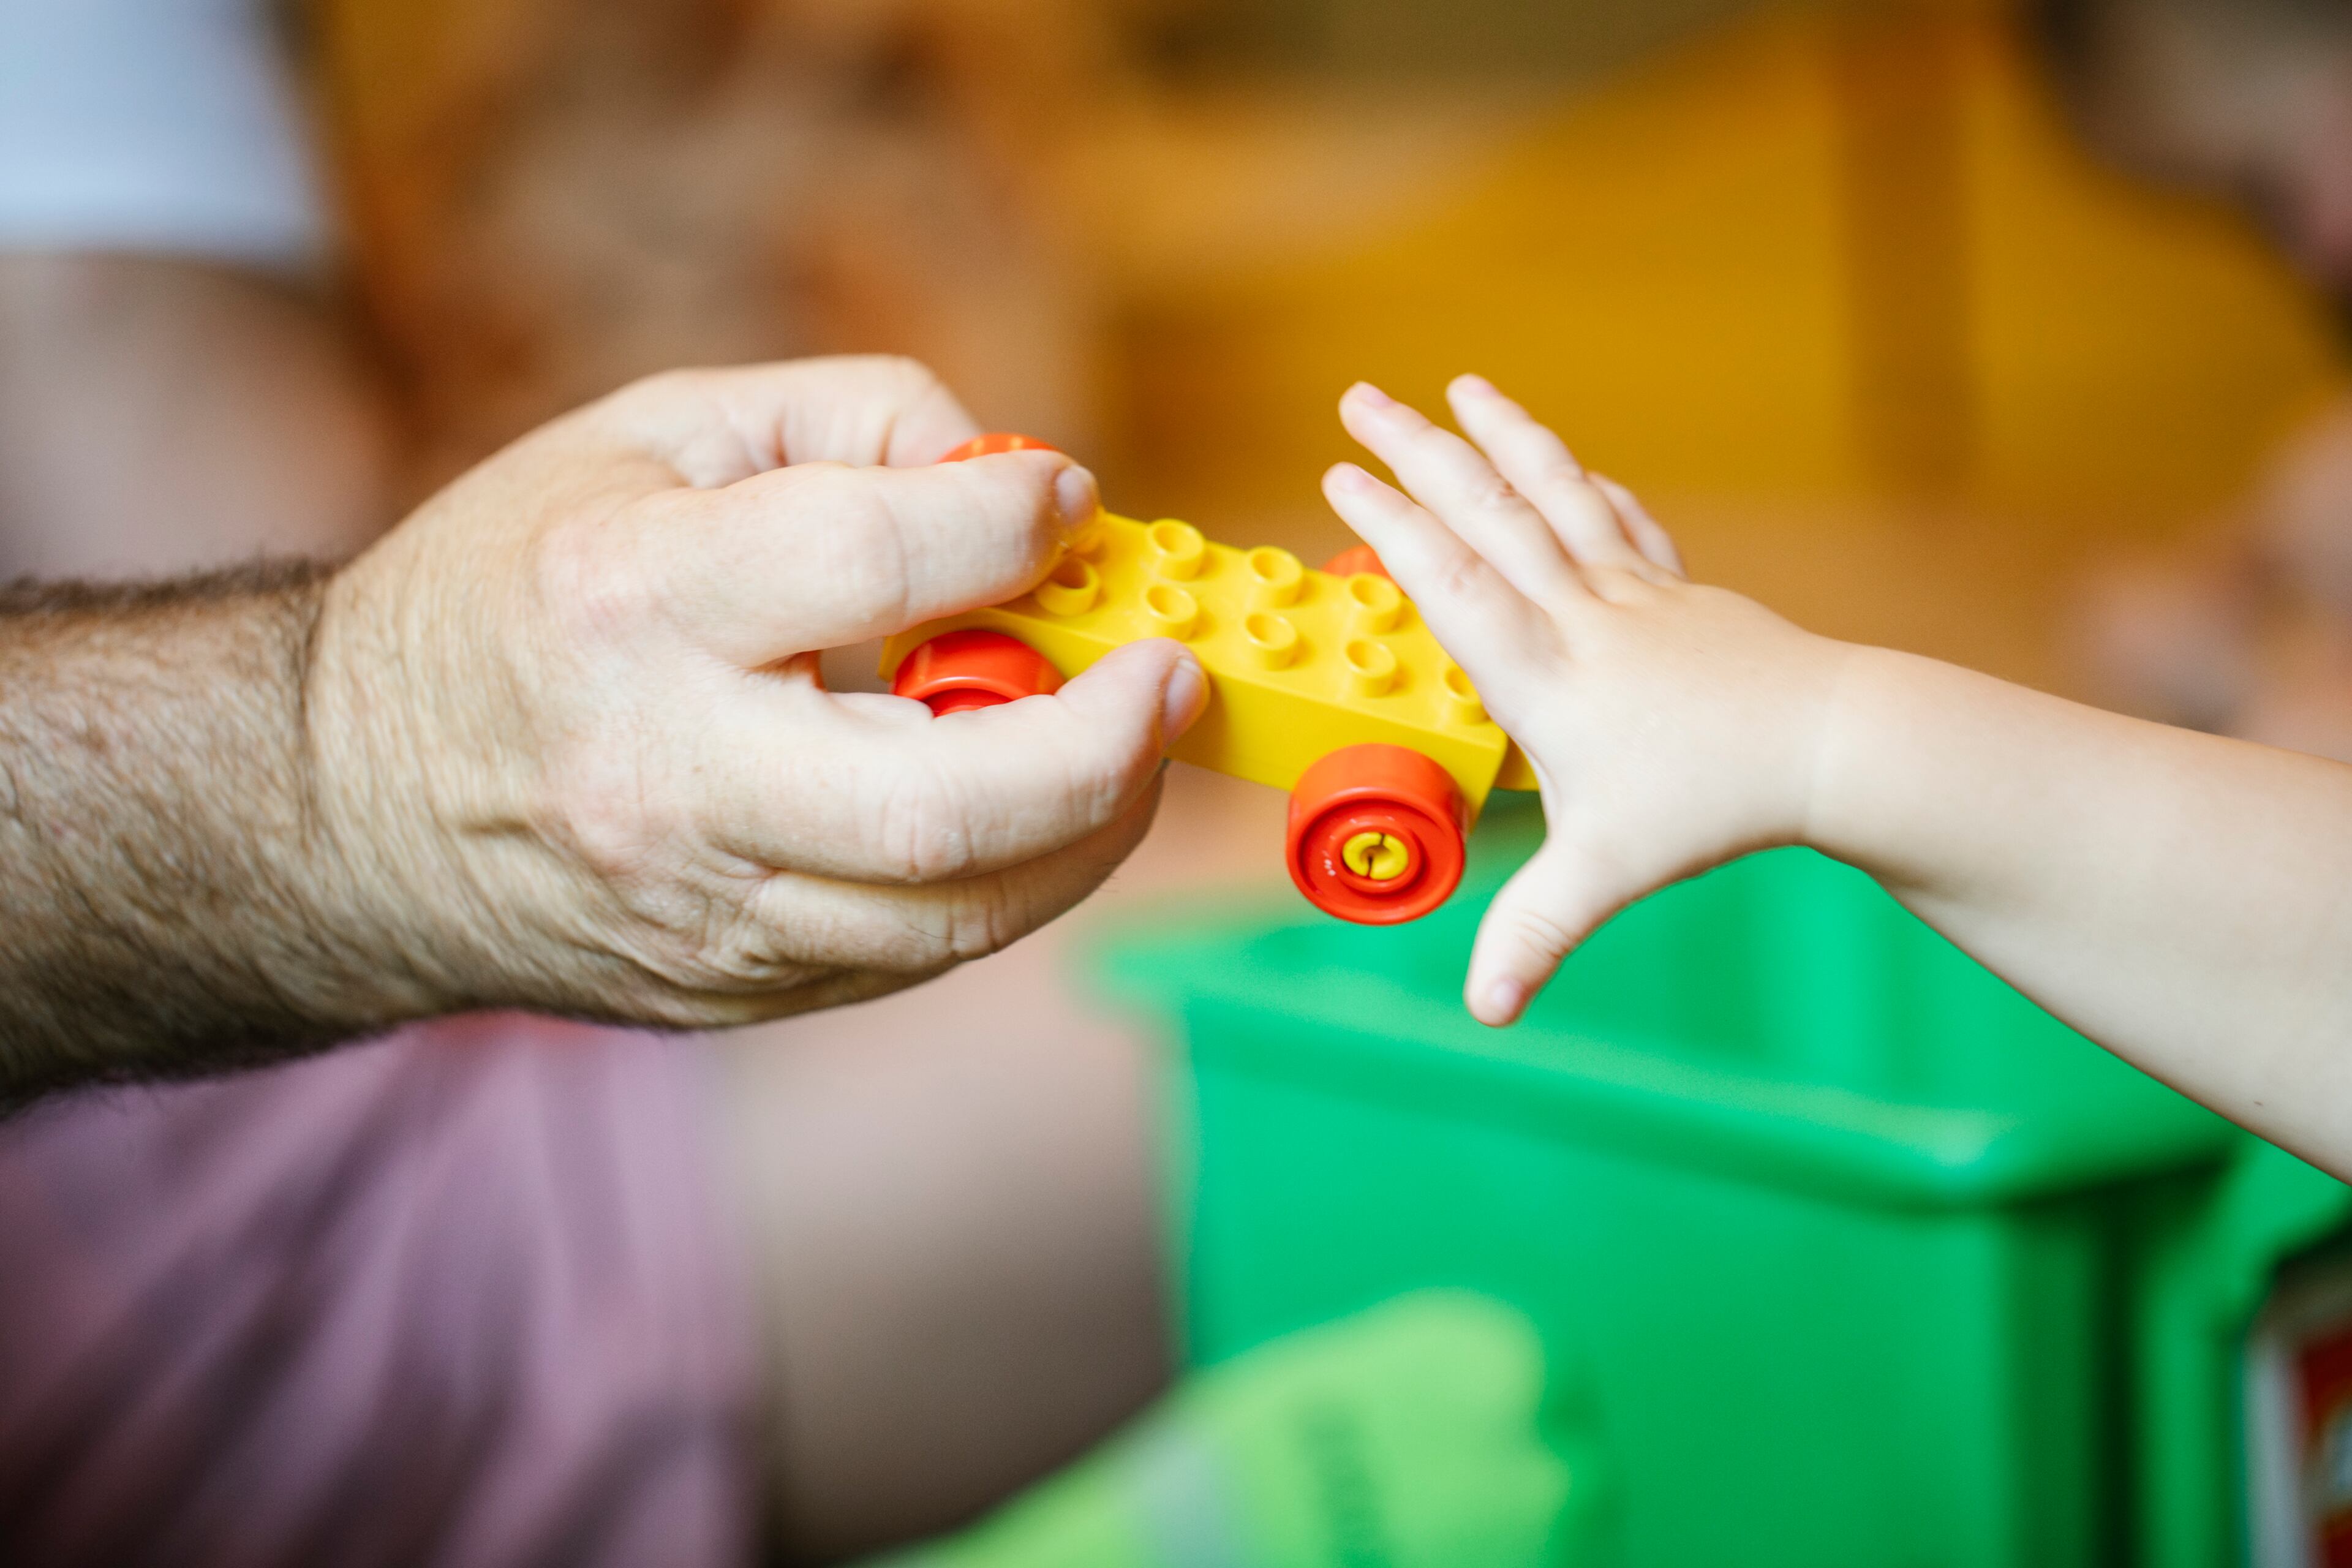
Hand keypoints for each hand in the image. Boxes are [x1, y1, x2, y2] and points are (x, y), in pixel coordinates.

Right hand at [312, 355, 1204, 1026]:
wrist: (347, 802)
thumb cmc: (518, 588)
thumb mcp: (654, 434)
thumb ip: (851, 418)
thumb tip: (1021, 478)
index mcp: (629, 601)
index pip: (871, 562)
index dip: (1009, 522)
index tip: (1066, 503)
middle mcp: (665, 777)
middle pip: (943, 801)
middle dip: (1103, 743)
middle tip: (1167, 678)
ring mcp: (700, 911)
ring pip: (958, 913)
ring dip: (1088, 828)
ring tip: (1126, 745)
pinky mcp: (727, 990)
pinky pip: (918, 951)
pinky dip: (1009, 878)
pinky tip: (1032, 806)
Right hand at [1321, 376, 1851, 1025]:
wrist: (1830, 742)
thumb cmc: (1712, 805)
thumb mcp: (1607, 874)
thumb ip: (1534, 932)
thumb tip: (1485, 1011)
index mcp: (1544, 672)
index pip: (1449, 580)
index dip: (1389, 524)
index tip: (1339, 475)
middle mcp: (1581, 613)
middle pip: (1488, 512)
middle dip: (1416, 452)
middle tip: (1358, 397)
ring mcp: (1633, 590)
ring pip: (1553, 492)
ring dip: (1499, 435)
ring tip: (1456, 387)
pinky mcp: (1676, 588)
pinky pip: (1617, 517)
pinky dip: (1580, 481)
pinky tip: (1563, 462)